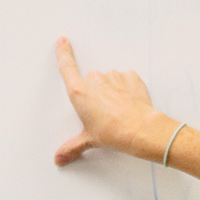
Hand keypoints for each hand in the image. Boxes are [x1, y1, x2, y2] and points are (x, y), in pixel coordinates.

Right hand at [54, 36, 159, 165]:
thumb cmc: (113, 132)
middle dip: (97, 94)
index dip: (63, 53)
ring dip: (113, 91)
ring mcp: (113, 76)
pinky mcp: (131, 76)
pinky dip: (128, 89)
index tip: (63, 41)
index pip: (67, 68)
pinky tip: (129, 103)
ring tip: (119, 111)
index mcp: (80, 93)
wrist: (139, 129)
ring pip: (110, 81)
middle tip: (104, 113)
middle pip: (92, 82)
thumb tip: (60, 158)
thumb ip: (72, 147)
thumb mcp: (89, 140)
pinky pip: (126, 80)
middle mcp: (95, 80)